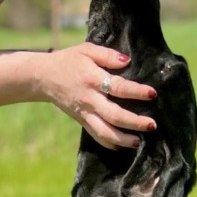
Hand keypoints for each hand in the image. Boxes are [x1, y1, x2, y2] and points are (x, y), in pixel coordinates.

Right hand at [38, 43, 156, 148]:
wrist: (43, 77)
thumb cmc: (68, 61)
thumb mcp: (86, 50)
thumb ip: (107, 55)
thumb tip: (128, 61)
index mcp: (91, 79)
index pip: (117, 87)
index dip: (136, 92)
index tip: (152, 94)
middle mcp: (89, 99)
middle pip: (113, 115)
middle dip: (135, 122)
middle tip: (152, 124)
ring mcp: (84, 113)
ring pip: (104, 132)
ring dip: (123, 139)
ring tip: (138, 141)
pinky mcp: (81, 121)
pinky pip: (95, 136)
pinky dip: (109, 143)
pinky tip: (122, 146)